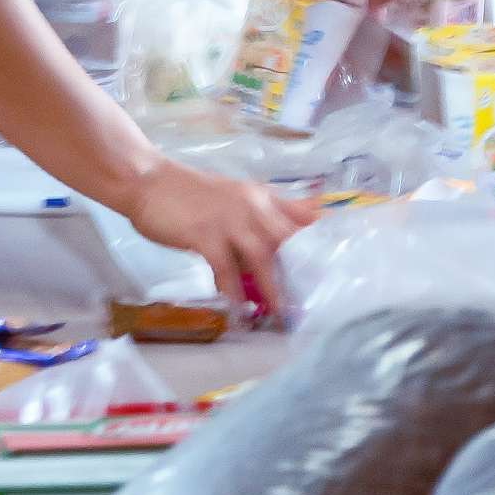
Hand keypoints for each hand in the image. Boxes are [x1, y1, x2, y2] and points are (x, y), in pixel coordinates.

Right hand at [123, 160, 314, 305]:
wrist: (149, 181)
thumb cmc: (191, 195)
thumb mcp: (234, 199)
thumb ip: (260, 217)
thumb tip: (282, 243)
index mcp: (263, 197)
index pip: (305, 214)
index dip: (326, 237)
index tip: (344, 260)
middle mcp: (253, 205)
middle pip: (291, 237)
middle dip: (307, 268)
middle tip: (320, 297)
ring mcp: (230, 219)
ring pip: (264, 256)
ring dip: (275, 288)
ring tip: (284, 314)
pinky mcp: (205, 234)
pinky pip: (226, 269)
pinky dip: (234, 292)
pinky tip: (239, 310)